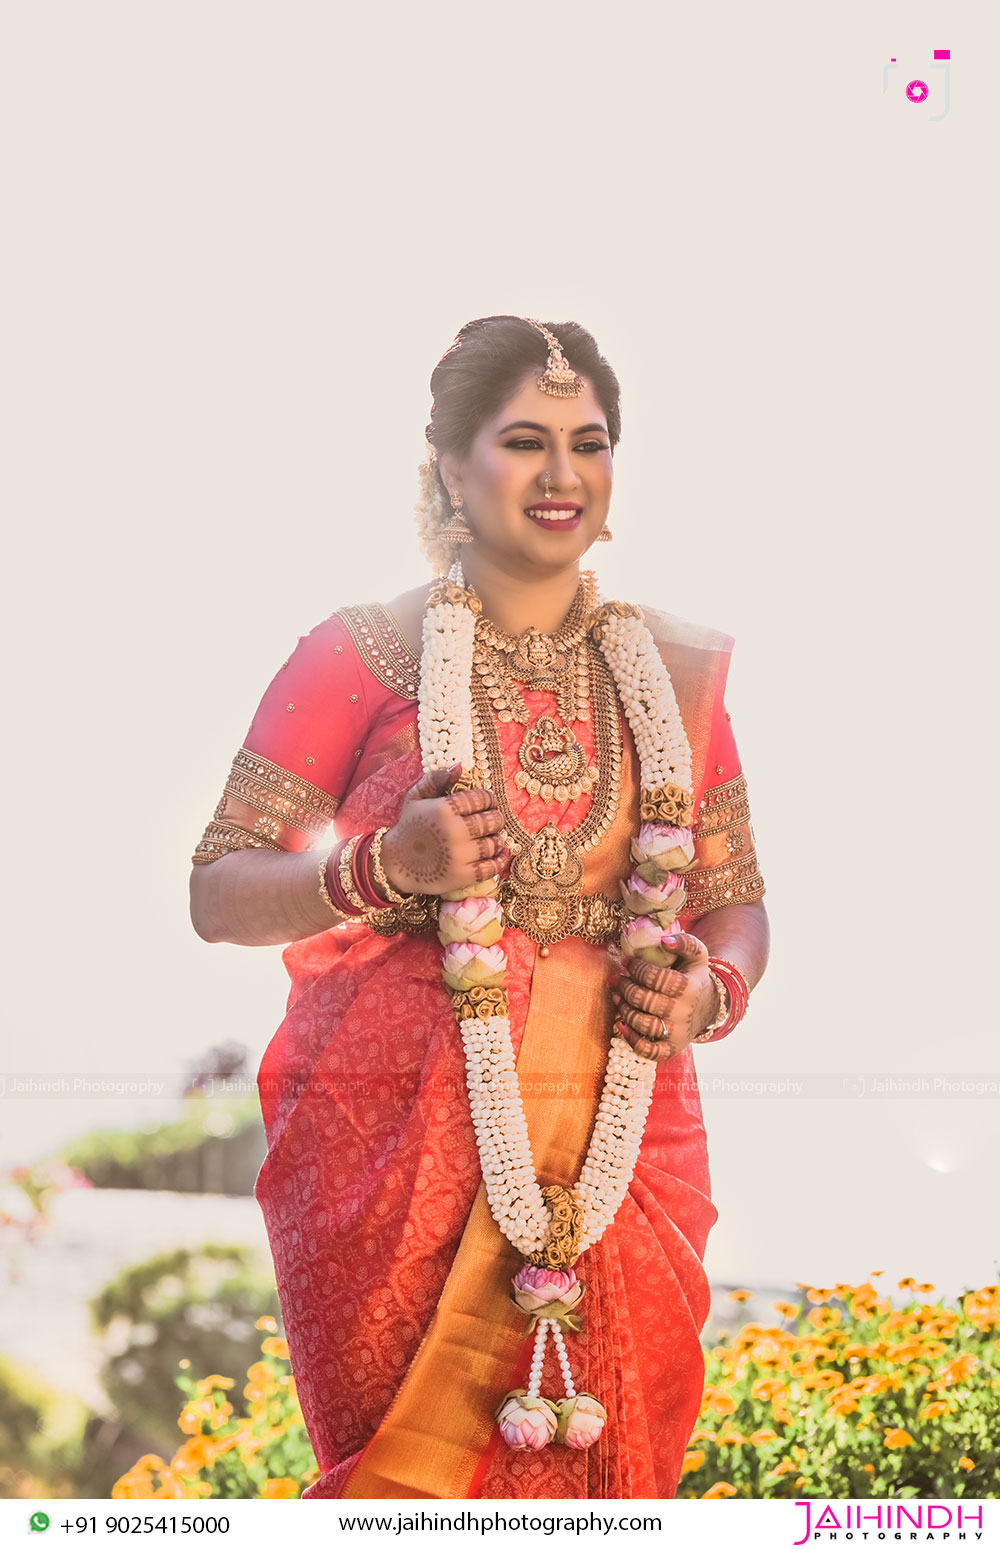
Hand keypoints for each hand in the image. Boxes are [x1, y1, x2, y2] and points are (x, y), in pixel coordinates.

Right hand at [379, 763, 511, 897]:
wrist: (396, 863)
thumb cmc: (409, 827)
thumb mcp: (416, 798)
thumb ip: (436, 779)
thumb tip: (460, 766)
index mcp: (444, 808)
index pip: (482, 798)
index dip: (489, 799)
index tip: (487, 803)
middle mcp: (454, 831)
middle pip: (493, 820)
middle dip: (495, 818)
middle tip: (491, 820)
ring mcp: (460, 855)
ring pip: (494, 842)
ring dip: (496, 838)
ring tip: (490, 837)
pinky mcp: (463, 875)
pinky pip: (493, 867)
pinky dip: (500, 859)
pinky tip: (498, 853)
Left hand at [609, 931, 717, 1062]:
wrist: (708, 1008)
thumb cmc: (695, 977)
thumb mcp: (697, 955)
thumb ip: (684, 942)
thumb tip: (664, 940)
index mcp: (689, 988)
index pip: (655, 978)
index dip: (636, 969)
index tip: (627, 963)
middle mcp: (683, 1012)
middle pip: (644, 1000)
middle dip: (626, 987)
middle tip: (618, 979)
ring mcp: (677, 1033)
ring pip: (642, 1023)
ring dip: (623, 1008)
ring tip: (617, 995)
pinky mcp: (671, 1048)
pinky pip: (648, 1051)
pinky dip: (631, 1040)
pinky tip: (621, 1024)